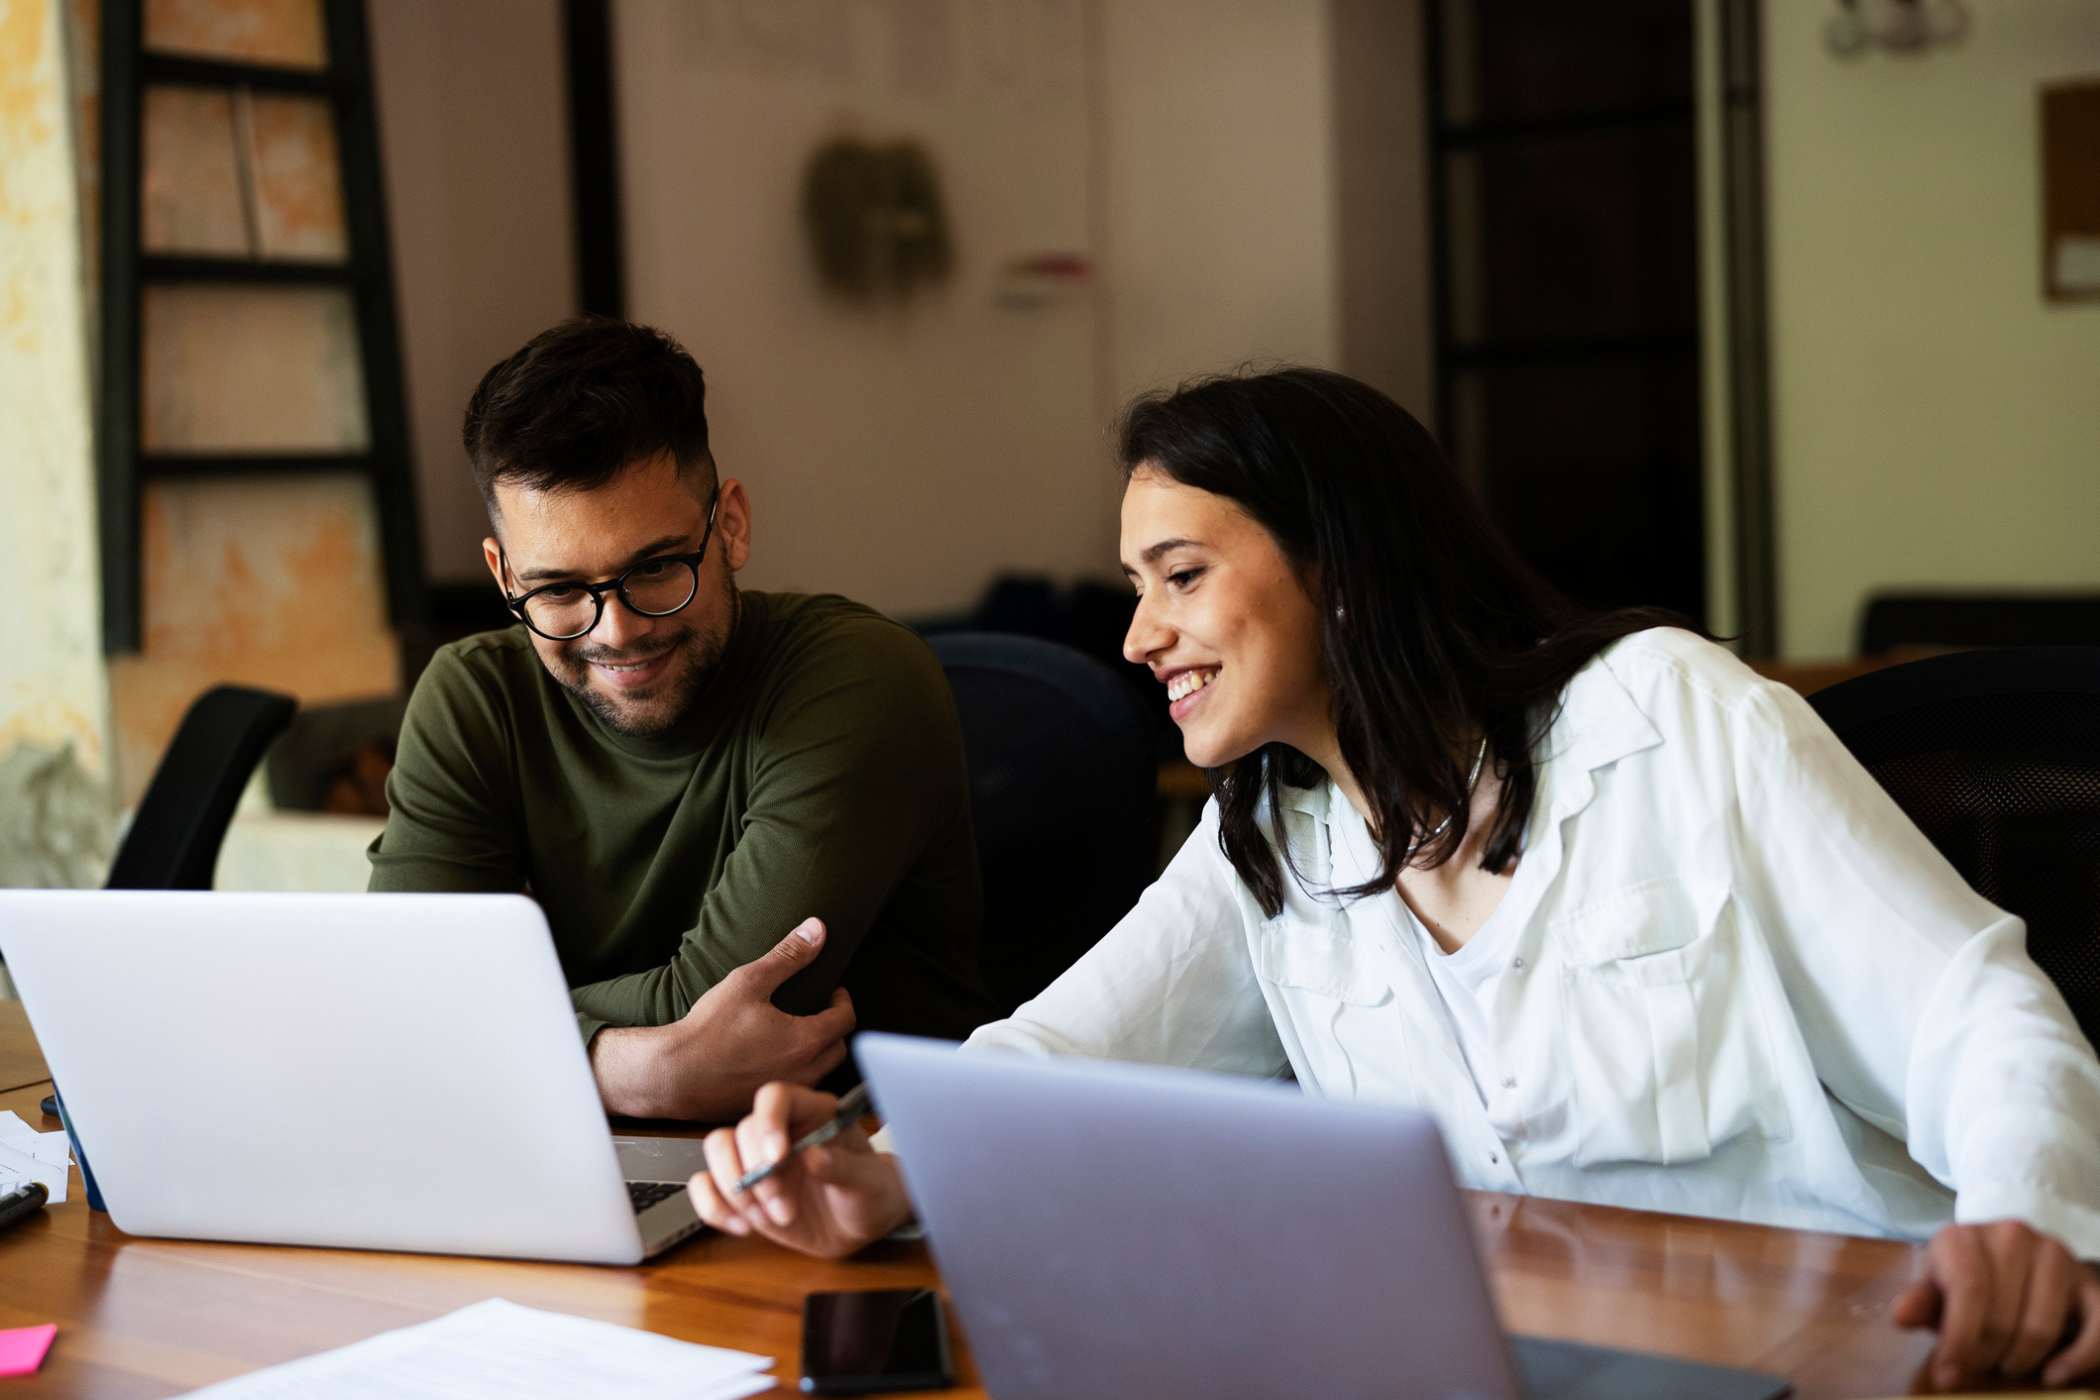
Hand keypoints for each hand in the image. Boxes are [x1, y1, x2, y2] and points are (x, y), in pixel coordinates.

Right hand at [591, 917, 854, 1120]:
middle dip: (834, 1027)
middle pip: (838, 1049)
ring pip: (821, 1073)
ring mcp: (785, 1094)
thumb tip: (818, 928)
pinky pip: (796, 1090)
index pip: (846, 1019)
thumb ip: (788, 956)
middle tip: (819, 1011)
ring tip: (800, 1034)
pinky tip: (774, 1060)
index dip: (842, 1001)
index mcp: (806, 1041)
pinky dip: (797, 1074)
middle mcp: (804, 1073)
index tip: (833, 991)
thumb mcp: (749, 982)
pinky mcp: (767, 1107)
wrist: (672, 1075)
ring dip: (819, 1053)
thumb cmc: (709, 1028)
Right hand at [689, 1081, 913, 1258]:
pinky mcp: (742, 1189)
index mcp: (812, 1113)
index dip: (768, 1121)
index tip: (776, 1157)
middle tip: (784, 1207)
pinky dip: (714, 1208)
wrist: (861, 1222)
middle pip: (741, 1130)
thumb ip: (843, 1169)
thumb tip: (813, 1157)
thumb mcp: (868, 1183)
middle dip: (757, 1174)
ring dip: (736, 1191)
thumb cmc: (869, 1191)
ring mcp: (756, 1159)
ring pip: (719, 1152)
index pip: (776, 1096)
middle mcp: (778, 1130)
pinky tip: (743, 1227)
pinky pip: (705, 1187)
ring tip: (771, 1219)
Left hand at [1893, 1219, 2099, 1388]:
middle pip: (2002, 1316)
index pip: (1967, 1292)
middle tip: (1978, 1370)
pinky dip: (2078, 1359)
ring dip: (2022, 1360)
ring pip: (2042, 1326)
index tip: (1948, 1375)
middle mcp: (2012, 1236)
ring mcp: (2056, 1254)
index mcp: (1964, 1236)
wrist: (2005, 1254)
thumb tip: (1901, 1316)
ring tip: (2006, 1366)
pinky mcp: (2089, 1279)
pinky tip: (2054, 1376)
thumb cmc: (1963, 1278)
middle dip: (1986, 1355)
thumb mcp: (1936, 1287)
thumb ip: (1921, 1301)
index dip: (1958, 1340)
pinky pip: (2096, 1327)